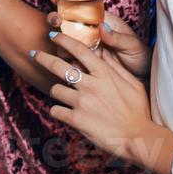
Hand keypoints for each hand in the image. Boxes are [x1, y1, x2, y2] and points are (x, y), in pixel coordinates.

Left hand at [30, 29, 162, 165]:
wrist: (138, 139)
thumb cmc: (138, 111)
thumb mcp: (132, 83)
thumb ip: (115, 67)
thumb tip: (103, 52)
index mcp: (104, 74)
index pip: (79, 50)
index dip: (63, 40)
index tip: (53, 35)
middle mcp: (90, 85)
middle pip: (58, 66)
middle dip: (42, 57)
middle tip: (34, 53)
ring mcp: (82, 102)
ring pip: (55, 89)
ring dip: (57, 91)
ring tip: (63, 95)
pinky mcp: (76, 120)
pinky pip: (55, 110)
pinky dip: (57, 111)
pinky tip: (64, 112)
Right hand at [45, 9, 150, 79]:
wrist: (143, 80)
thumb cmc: (140, 58)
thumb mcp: (132, 45)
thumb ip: (117, 37)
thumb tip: (102, 27)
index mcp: (103, 22)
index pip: (83, 7)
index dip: (67, 0)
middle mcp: (92, 32)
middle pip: (68, 21)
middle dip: (57, 18)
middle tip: (56, 20)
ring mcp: (87, 47)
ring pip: (66, 40)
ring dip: (59, 40)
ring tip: (60, 43)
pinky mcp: (84, 62)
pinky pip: (70, 59)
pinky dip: (67, 59)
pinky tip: (71, 62)